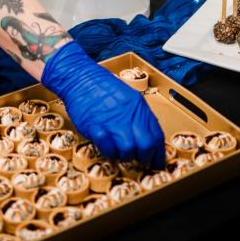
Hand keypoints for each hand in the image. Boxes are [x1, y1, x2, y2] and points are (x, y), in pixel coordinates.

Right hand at [41, 41, 164, 166]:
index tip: (156, 162)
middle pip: (146, 146)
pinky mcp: (95, 127)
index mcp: (139, 107)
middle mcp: (128, 115)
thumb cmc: (103, 87)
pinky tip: (106, 148)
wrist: (81, 77)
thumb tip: (147, 136)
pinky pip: (107, 148)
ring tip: (120, 153)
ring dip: (125, 156)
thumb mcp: (128, 97)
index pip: (156, 136)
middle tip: (139, 160)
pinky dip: (109, 152)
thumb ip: (138, 115)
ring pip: (128, 150)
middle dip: (144, 158)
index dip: (158, 153)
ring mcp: (112, 121)